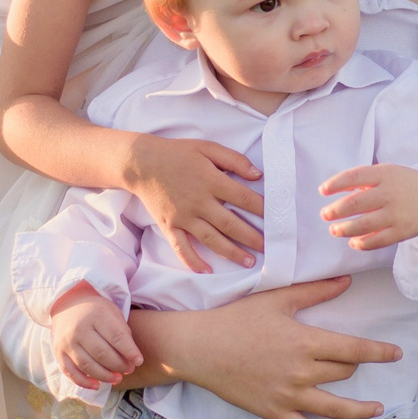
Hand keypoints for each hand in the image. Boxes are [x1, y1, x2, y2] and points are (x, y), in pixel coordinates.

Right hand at [50, 289, 139, 389]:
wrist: (68, 305)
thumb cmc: (97, 312)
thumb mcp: (113, 313)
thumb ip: (122, 333)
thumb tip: (132, 359)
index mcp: (97, 315)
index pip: (116, 337)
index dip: (129, 351)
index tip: (139, 361)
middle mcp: (79, 329)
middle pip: (102, 353)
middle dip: (119, 365)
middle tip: (129, 369)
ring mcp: (67, 342)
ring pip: (87, 365)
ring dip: (104, 376)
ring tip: (117, 378)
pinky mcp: (59, 353)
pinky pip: (70, 372)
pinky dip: (84, 382)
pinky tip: (97, 385)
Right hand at [124, 134, 265, 271]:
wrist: (141, 163)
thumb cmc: (178, 153)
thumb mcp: (208, 148)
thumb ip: (234, 160)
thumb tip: (257, 174)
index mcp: (211, 181)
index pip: (242, 198)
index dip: (261, 208)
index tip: (276, 218)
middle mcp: (198, 202)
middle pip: (230, 224)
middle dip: (252, 237)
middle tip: (269, 248)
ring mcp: (183, 216)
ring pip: (211, 239)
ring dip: (231, 252)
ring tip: (249, 262)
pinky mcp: (169, 225)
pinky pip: (181, 247)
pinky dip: (193, 261)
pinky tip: (207, 271)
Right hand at [128, 279, 399, 418]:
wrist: (200, 348)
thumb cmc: (237, 319)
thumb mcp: (276, 299)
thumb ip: (314, 291)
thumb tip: (346, 281)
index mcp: (306, 342)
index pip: (355, 350)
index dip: (380, 352)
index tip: (396, 354)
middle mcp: (302, 372)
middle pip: (344, 374)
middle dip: (355, 368)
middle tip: (358, 365)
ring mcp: (288, 396)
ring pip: (335, 408)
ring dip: (360, 410)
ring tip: (377, 409)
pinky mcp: (274, 413)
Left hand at [320, 164, 417, 253]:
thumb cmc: (405, 185)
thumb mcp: (388, 173)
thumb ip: (365, 179)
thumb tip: (336, 188)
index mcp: (386, 174)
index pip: (355, 176)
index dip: (336, 184)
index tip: (322, 191)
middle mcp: (391, 193)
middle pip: (356, 203)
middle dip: (335, 210)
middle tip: (324, 214)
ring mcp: (397, 213)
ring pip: (364, 225)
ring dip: (344, 229)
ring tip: (334, 230)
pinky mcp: (402, 231)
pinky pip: (378, 240)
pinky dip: (362, 243)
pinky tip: (353, 242)